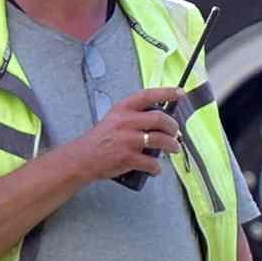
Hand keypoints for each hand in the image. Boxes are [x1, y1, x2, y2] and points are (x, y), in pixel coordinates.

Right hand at [64, 89, 184, 185]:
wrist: (82, 159)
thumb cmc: (100, 140)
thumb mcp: (114, 120)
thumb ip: (135, 117)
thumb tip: (162, 121)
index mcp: (122, 110)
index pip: (147, 96)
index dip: (166, 93)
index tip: (179, 93)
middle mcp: (125, 122)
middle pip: (159, 119)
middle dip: (173, 126)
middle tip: (176, 132)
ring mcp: (127, 140)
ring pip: (160, 140)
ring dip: (172, 145)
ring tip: (174, 148)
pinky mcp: (127, 158)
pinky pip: (151, 162)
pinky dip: (157, 167)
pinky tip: (155, 168)